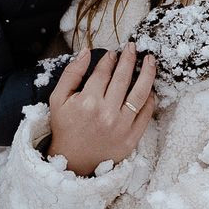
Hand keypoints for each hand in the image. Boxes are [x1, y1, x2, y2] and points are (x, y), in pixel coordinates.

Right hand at [46, 45, 158, 175]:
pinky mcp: (131, 138)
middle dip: (130, 59)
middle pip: (123, 78)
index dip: (109, 59)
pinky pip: (146, 114)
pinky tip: (150, 87)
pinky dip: (150, 99)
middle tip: (133, 47)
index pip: (103, 73)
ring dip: (147, 73)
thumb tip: (86, 52)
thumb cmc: (65, 127)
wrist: (72, 161)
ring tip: (150, 60)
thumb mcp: (58, 99)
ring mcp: (121, 126)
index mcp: (87, 102)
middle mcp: (106, 113)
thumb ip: (71, 73)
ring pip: (140, 93)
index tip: (113, 52)